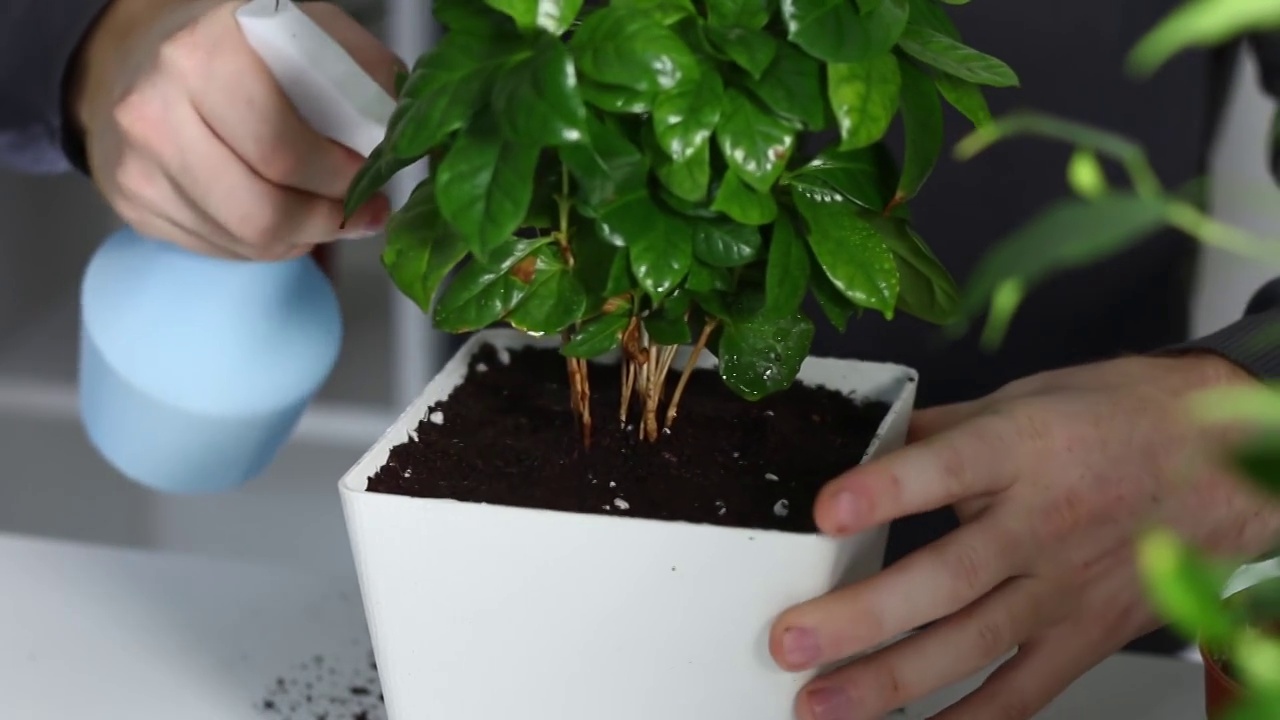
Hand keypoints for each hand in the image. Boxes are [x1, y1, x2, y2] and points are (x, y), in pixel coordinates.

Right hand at [70, 0, 399, 258]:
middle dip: (326, 223)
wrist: (141, 52)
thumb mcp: (301, 31)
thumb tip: (403, 130)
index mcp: (206, 56)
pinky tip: (280, 217)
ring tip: (327, 217)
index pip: (281, 151)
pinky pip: (216, 250)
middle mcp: (157, 110)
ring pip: (242, 241)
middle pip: (261, 212)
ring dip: (300, 239)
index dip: (338, 180)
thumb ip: (358, 72)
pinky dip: (262, 245)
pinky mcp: (133, 201)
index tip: (372, 183)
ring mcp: (138, 163)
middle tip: (362, 216)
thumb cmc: (240, 45)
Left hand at [770, 354, 1279, 719]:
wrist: (1223, 460)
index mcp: (1021, 449)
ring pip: (972, 643)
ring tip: (822, 703)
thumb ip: (939, 432)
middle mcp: (1041, 523)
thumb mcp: (1023, 399)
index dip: (884, 492)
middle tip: (792, 641)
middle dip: (862, 616)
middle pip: (946, 577)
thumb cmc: (1118, 420)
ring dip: (891, 680)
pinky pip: (1023, 691)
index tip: (826, 512)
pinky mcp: (1085, 634)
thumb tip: (860, 444)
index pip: (944, 468)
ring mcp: (1064, 587)